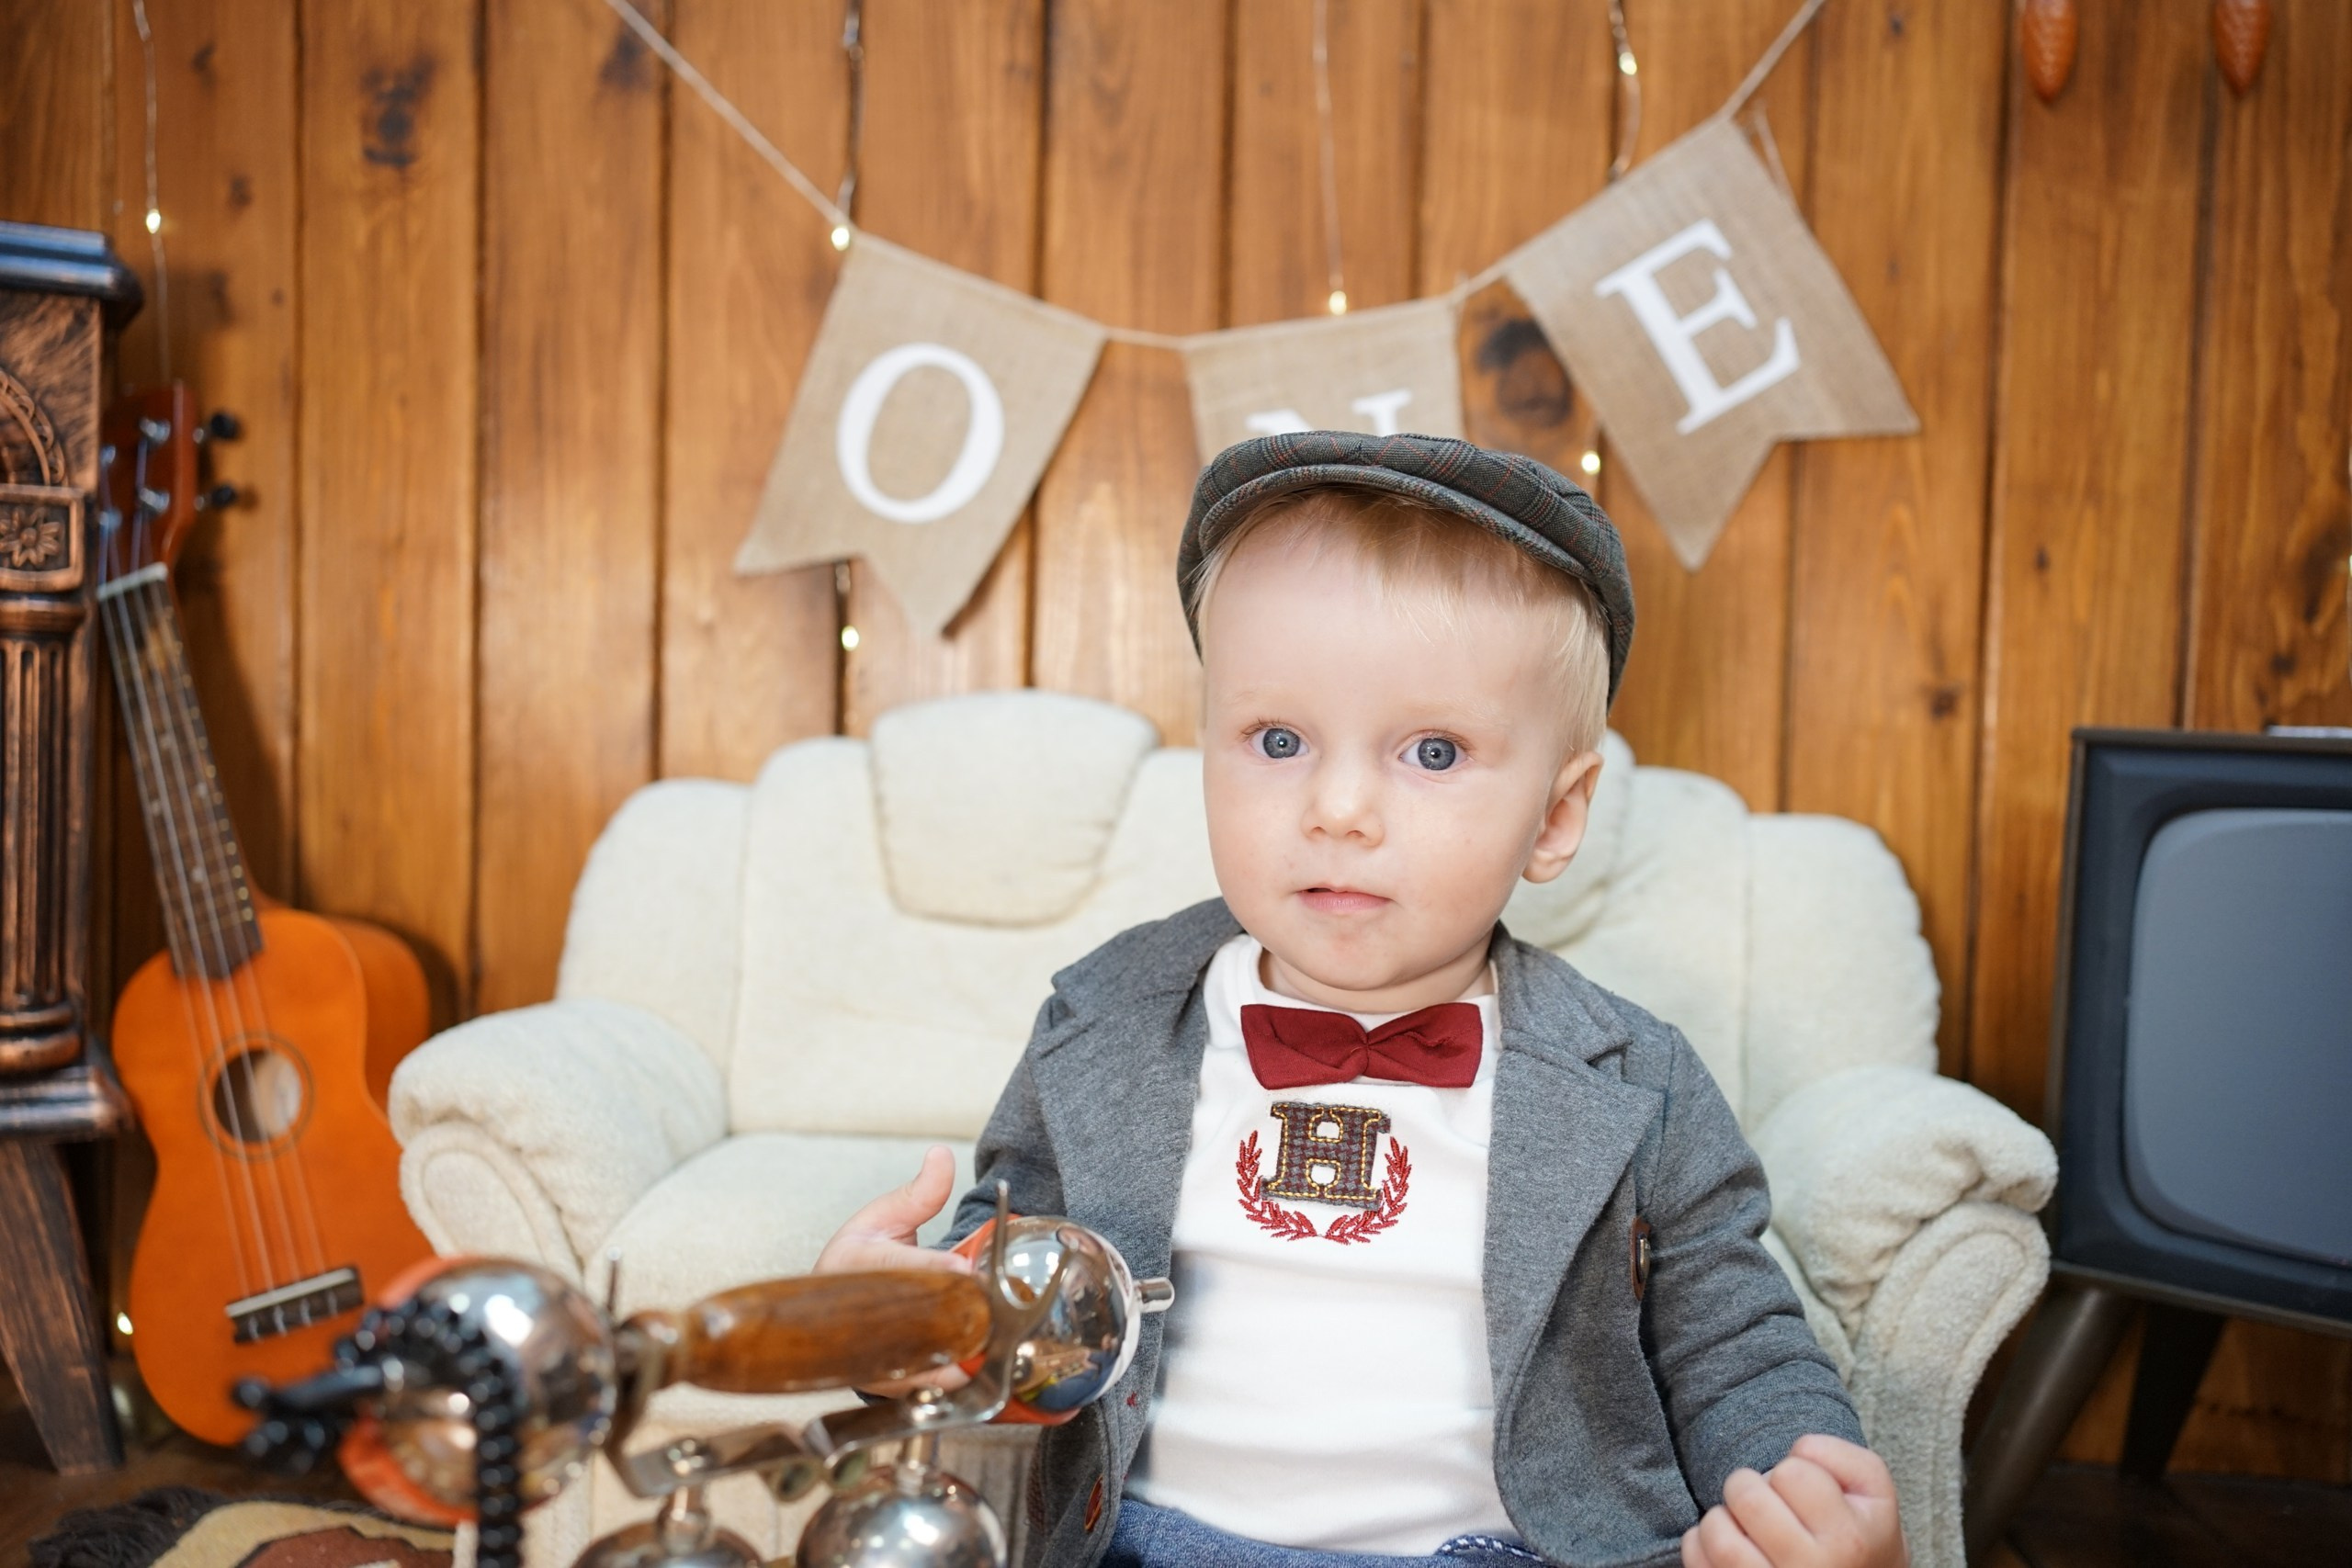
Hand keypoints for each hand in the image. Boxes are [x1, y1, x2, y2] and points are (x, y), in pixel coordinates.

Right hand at [812, 1145, 972, 1394]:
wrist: (828, 1309)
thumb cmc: (859, 1258)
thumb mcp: (885, 1217)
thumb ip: (921, 1193)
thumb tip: (942, 1156)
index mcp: (857, 1264)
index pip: (899, 1267)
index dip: (932, 1268)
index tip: (961, 1267)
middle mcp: (860, 1314)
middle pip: (914, 1323)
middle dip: (958, 1319)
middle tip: (997, 1314)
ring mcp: (872, 1352)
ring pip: (921, 1364)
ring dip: (960, 1356)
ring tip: (995, 1345)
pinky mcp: (886, 1381)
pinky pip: (926, 1387)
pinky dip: (955, 1380)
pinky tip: (983, 1369)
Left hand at [1681, 1435, 1905, 1567]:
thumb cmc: (1859, 1533)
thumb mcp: (1873, 1490)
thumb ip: (1835, 1454)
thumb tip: (1794, 1451)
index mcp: (1848, 1539)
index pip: (1792, 1473)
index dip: (1791, 1472)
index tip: (1801, 1493)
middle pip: (1748, 1498)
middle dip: (1747, 1486)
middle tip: (1763, 1501)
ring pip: (1717, 1534)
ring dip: (1721, 1518)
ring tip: (1742, 1524)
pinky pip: (1698, 1561)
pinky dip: (1699, 1544)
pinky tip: (1727, 1544)